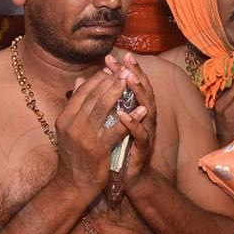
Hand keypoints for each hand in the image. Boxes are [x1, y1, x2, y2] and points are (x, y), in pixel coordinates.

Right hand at [52, 66, 131, 204]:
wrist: (73, 184)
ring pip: (103, 109)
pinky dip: (131, 118)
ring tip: (131, 81)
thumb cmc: (73, 155)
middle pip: (93, 97)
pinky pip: (117, 129)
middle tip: (124, 70)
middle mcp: (72, 125)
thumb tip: (78, 81)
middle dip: (110, 82)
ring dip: (119, 93)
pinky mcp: (98, 149)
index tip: (110, 70)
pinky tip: (142, 109)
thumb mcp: (68, 128)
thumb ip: (74, 105)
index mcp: (65, 118)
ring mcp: (84, 137)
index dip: (97, 79)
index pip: (82, 92)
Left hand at [106, 54, 155, 187]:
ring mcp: (146, 131)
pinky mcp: (143, 148)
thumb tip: (86, 82)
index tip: (110, 57)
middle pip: (142, 90)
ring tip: (128, 79)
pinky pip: (140, 134)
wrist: (129, 176)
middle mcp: (144, 117)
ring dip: (138, 93)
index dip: (123, 70)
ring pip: (146, 108)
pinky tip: (122, 115)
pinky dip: (132, 124)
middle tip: (125, 59)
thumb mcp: (108, 122)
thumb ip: (102, 103)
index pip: (131, 85)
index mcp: (135, 110)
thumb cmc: (119, 147)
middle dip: (134, 73)